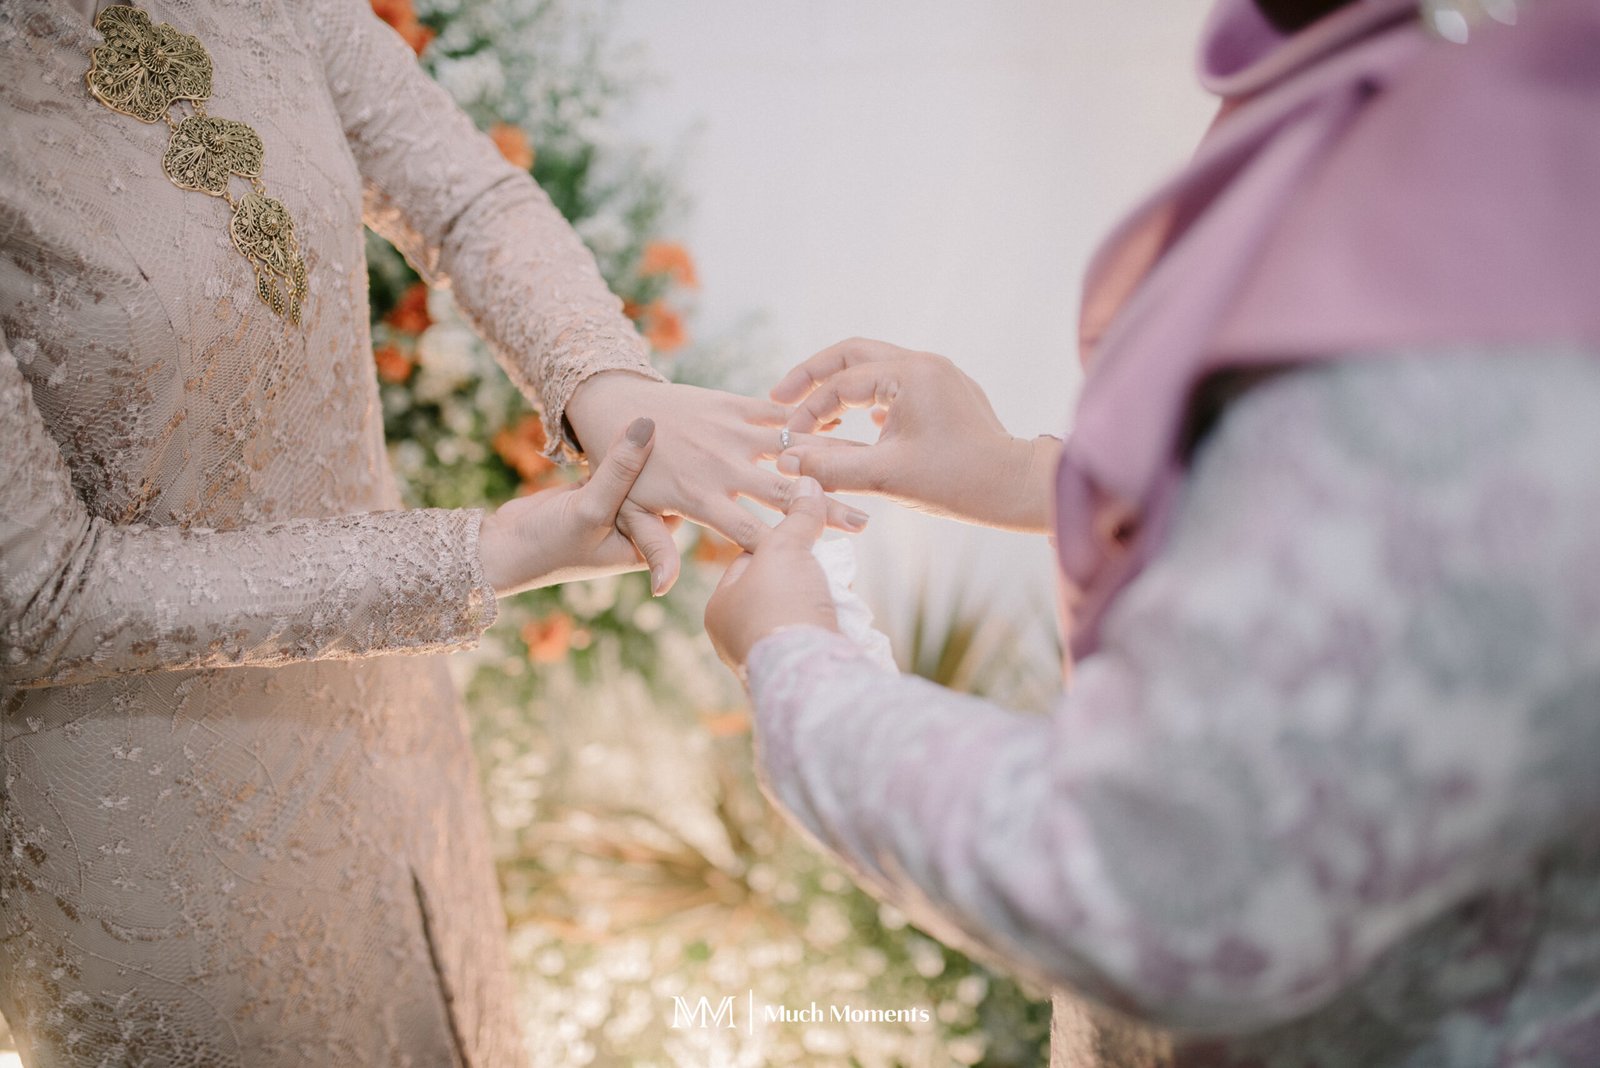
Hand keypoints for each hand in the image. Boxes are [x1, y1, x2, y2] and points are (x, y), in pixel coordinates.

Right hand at [479, 417, 666, 595]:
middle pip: (656, 487)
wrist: (500, 549)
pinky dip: (612, 449)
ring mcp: (611, 511)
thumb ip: (620, 468)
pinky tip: (620, 420)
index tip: (688, 437)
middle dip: (660, 457)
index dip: (681, 473)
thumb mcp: (591, 507)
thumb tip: (649, 423)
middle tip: (672, 418)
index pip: (678, 505)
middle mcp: (632, 530)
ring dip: (634, 450)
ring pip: (632, 474)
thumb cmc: (548, 543)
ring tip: (647, 412)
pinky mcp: (590, 494)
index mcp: (643, 545)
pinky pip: (610, 466)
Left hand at [564, 373, 870, 593]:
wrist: (615, 406)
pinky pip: (777, 412)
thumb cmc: (626, 472)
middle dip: (827, 508)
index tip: (820, 559)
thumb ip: (655, 547)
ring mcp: (730, 433)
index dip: (784, 547)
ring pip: (792, 450)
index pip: (750, 531)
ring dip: (831, 460)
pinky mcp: (733, 406)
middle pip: (783, 494)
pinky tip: (844, 421)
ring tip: (867, 469)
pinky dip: (809, 417)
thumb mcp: (631, 514)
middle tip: (864, 523)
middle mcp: (721, 467)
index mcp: (700, 498)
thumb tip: (663, 591)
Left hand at [704, 477, 838, 670]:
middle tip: (826, 561)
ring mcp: (767, 657)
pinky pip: (812, 635)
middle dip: (804, 573)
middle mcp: (737, 636)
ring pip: (797, 613)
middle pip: (775, 587)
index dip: (779, 542)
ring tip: (835, 589)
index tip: (804, 533)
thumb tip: (808, 483)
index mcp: (720, 608)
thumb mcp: (786, 549)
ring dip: (818, 599)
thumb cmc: (781, 606)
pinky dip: (828, 622)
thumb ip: (797, 516)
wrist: (809, 674)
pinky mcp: (798, 671)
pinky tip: (841, 615)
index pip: (748, 560)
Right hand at [771, 338, 1061, 533]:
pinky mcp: (944, 392)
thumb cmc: (957, 482)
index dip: (807, 410)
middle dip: (813, 376)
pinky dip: (867, 400)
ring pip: (873, 367)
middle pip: (852, 353)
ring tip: (813, 416)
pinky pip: (894, 384)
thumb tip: (785, 462)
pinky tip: (853, 427)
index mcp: (910, 374)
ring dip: (840, 388)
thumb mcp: (886, 476)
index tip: (786, 437)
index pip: (841, 383)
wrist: (1015, 487)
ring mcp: (937, 375)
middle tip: (779, 396)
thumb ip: (831, 467)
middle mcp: (924, 363)